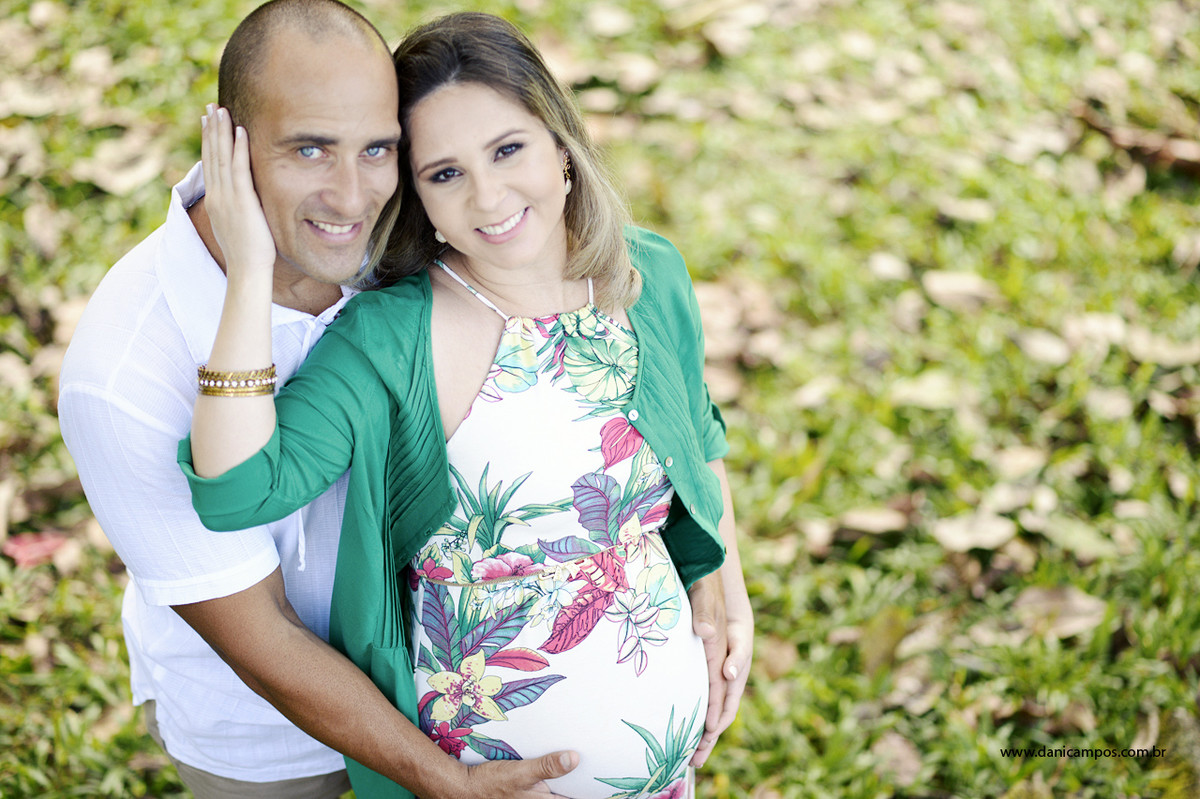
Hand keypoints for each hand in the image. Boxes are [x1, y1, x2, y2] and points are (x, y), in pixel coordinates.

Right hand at [200, 104, 276, 278]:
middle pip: (212, 156)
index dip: (209, 142)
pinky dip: (239, 149)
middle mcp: (217, 195)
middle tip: (210, 108)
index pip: (210, 165)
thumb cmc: (247, 253)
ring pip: (222, 157)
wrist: (246, 270)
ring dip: (221, 132)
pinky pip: (239, 169)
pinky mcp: (242, 200)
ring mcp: (227, 197)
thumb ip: (236, 209)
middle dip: (211, 130)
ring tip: (221, 110)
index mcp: (215, 201)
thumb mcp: (236, 226)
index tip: (207, 123)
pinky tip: (241, 131)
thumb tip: (241, 202)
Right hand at [458, 750, 579, 797]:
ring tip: (574, 764)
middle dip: (576, 784)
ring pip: (554, 792)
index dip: (589, 791)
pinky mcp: (524, 795)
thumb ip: (546, 767)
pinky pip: (542, 790)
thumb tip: (574, 759)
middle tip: (590, 767)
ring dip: (562, 782)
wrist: (463, 789)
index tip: (602, 782)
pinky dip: (550, 780)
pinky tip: (552, 767)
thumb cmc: (490, 783)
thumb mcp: (520, 772)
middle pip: (565, 795)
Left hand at [688, 569, 752, 766]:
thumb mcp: (705, 599)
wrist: (713, 586)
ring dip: (705, 734)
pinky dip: (702, 720)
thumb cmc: (708, 593)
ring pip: (717, 709)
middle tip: (695, 761)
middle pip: (724, 710)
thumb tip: (713, 646)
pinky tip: (689, 732)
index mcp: (734, 656)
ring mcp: (724, 671)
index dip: (715, 715)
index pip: (725, 693)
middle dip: (710, 736)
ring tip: (692, 759)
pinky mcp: (713, 671)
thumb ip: (706, 616)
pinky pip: (710, 701)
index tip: (706, 734)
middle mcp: (732, 669)